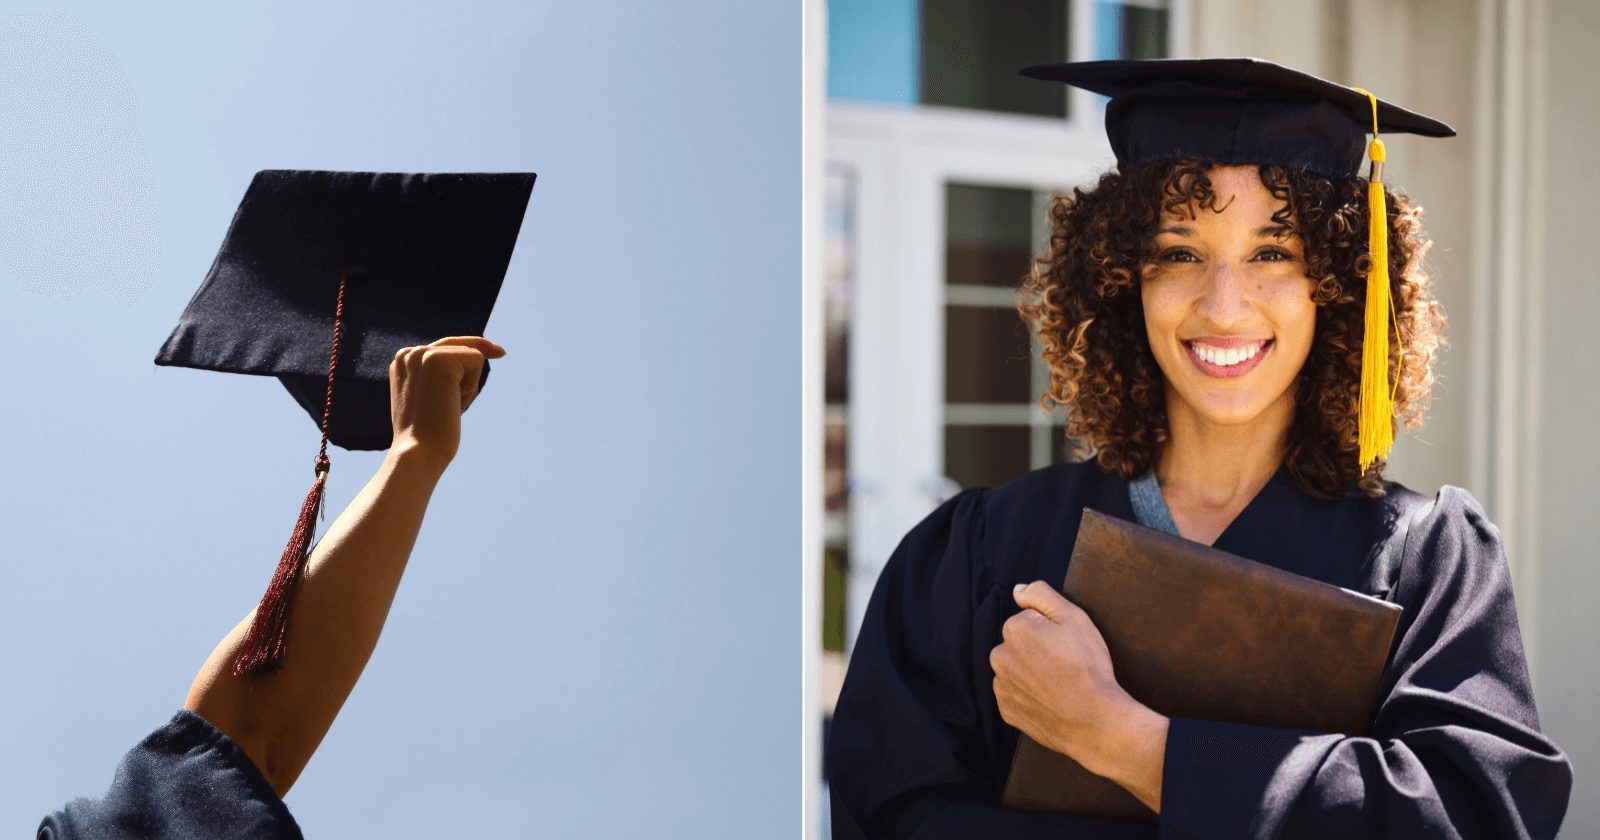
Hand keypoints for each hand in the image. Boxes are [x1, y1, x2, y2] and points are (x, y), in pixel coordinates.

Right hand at [388, 335, 504, 470]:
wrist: (419, 452)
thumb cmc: (429, 434)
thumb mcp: (432, 400)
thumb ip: (442, 379)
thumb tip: (473, 361)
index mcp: (402, 362)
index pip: (445, 346)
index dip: (474, 347)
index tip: (500, 352)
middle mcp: (409, 353)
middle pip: (461, 345)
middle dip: (477, 362)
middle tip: (497, 359)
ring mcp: (422, 354)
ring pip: (471, 357)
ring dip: (467, 387)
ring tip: (445, 408)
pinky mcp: (438, 359)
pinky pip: (477, 361)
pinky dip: (471, 387)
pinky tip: (451, 404)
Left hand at [990, 580, 1140, 776]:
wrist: (1094, 720)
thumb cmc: (1087, 667)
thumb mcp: (1073, 617)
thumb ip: (1041, 594)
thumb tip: (1018, 590)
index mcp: (1013, 629)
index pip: (1030, 620)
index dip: (1052, 630)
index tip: (1067, 645)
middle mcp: (999, 656)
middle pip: (1020, 645)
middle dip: (1038, 650)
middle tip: (1065, 665)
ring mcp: (1002, 686)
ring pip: (1017, 670)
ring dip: (1032, 674)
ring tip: (1060, 684)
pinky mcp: (1007, 711)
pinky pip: (1017, 696)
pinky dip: (1030, 697)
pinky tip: (1051, 700)